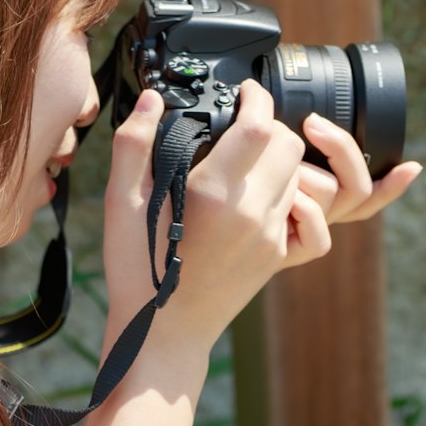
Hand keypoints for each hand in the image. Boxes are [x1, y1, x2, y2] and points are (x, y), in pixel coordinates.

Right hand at [102, 84, 422, 350]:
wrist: (163, 334)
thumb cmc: (137, 270)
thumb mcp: (121, 203)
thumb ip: (133, 145)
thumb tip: (149, 101)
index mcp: (214, 194)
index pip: (260, 126)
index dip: (257, 98)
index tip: (244, 91)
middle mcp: (253, 213)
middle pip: (289, 145)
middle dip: (270, 124)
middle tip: (243, 122)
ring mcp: (271, 237)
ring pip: (298, 174)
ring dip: (279, 157)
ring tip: (245, 157)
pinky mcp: (279, 255)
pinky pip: (303, 210)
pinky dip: (287, 191)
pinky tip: (260, 192)